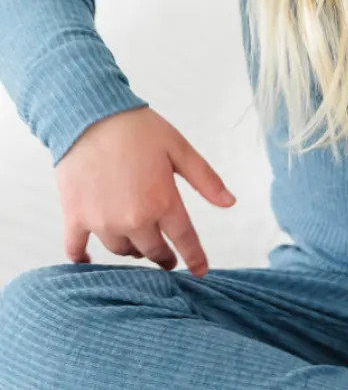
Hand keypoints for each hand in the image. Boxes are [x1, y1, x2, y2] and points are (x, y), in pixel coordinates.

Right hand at [54, 106, 235, 276]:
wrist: (90, 117)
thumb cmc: (139, 130)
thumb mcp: (181, 150)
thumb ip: (206, 180)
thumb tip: (230, 203)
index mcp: (163, 202)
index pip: (185, 240)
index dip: (195, 258)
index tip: (200, 271)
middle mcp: (133, 218)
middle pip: (152, 251)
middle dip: (163, 257)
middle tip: (167, 258)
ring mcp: (101, 221)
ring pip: (121, 250)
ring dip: (132, 250)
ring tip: (137, 243)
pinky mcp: (75, 216)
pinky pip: (76, 248)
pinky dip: (82, 258)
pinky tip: (88, 260)